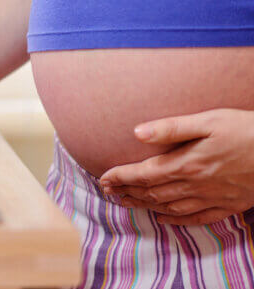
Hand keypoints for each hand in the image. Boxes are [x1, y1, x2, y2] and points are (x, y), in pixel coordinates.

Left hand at [99, 109, 253, 225]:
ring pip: (169, 207)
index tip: (102, 179)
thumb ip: (171, 128)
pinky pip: (196, 218)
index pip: (143, 174)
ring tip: (125, 202)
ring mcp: (211, 198)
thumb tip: (137, 132)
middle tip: (106, 192)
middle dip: (126, 192)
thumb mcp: (208, 120)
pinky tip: (163, 219)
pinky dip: (175, 220)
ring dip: (144, 205)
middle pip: (152, 193)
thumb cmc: (245, 129)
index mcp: (186, 164)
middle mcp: (195, 185)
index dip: (120, 177)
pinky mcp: (227, 205)